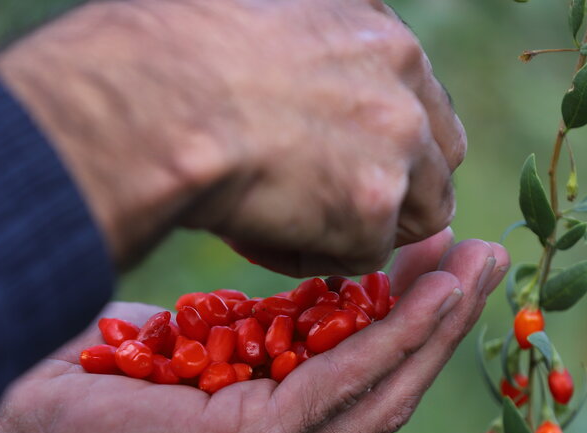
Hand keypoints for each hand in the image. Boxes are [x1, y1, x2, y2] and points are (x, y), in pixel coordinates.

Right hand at [0, 0, 464, 275]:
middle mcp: (401, 71)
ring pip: (414, 213)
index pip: (412, 92)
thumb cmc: (162, 54)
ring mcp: (396, 138)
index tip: (339, 161)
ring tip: (281, 221)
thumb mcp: (246, 13)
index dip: (381, 138)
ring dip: (358, 229)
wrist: (148, 101)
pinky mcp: (374, 203)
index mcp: (370, 22)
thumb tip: (272, 81)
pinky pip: (360, 255)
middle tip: (330, 208)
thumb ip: (294, 46)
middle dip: (395, 189)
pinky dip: (312, 254)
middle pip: (437, 155)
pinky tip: (256, 231)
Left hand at [0, 236, 507, 432]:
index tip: (445, 278)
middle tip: (480, 261)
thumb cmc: (78, 386)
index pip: (353, 406)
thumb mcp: (186, 361)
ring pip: (373, 394)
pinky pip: (335, 385)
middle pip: (379, 401)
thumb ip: (246, 352)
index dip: (408, 343)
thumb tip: (294, 310)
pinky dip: (384, 335)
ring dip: (426, 325)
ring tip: (468, 264)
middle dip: (436, 328)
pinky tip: (419, 289)